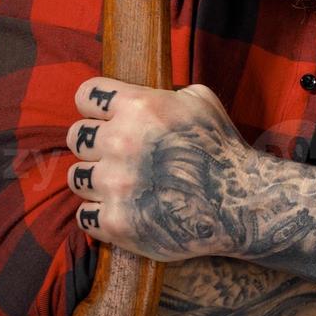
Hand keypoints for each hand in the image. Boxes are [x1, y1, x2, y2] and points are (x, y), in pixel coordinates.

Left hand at [64, 77, 254, 261]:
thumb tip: (142, 94)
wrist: (239, 205)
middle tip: (114, 154)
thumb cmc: (222, 150)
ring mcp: (116, 184)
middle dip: (93, 144)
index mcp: (139, 107)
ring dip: (94, 180)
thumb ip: (164, 93)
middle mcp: (122, 142)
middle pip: (76, 137)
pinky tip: (121, 209)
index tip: (104, 117)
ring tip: (118, 184)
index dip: (94, 106)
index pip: (85, 95)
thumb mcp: (201, 101)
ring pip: (76, 177)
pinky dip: (99, 214)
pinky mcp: (117, 222)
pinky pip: (84, 215)